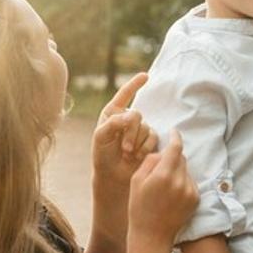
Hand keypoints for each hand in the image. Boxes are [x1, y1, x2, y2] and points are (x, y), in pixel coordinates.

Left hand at [94, 72, 158, 189]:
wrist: (113, 175)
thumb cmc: (102, 155)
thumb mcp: (100, 137)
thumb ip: (112, 122)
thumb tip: (131, 115)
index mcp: (113, 113)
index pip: (125, 95)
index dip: (134, 85)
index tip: (145, 76)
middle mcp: (127, 119)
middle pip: (137, 115)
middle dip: (131, 132)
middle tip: (124, 148)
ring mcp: (139, 130)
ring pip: (146, 127)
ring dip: (137, 142)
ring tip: (127, 154)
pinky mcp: (149, 141)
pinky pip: (153, 137)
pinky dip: (145, 147)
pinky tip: (137, 156)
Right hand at [129, 132, 197, 243]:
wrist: (152, 235)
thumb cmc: (139, 207)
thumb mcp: (137, 180)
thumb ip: (150, 161)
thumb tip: (162, 151)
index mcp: (164, 175)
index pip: (175, 148)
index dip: (175, 137)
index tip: (173, 131)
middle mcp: (180, 182)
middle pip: (181, 158)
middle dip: (172, 158)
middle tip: (160, 168)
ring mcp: (190, 191)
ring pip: (186, 170)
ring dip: (177, 171)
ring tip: (164, 186)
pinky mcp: (196, 199)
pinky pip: (190, 182)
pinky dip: (182, 182)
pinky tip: (171, 195)